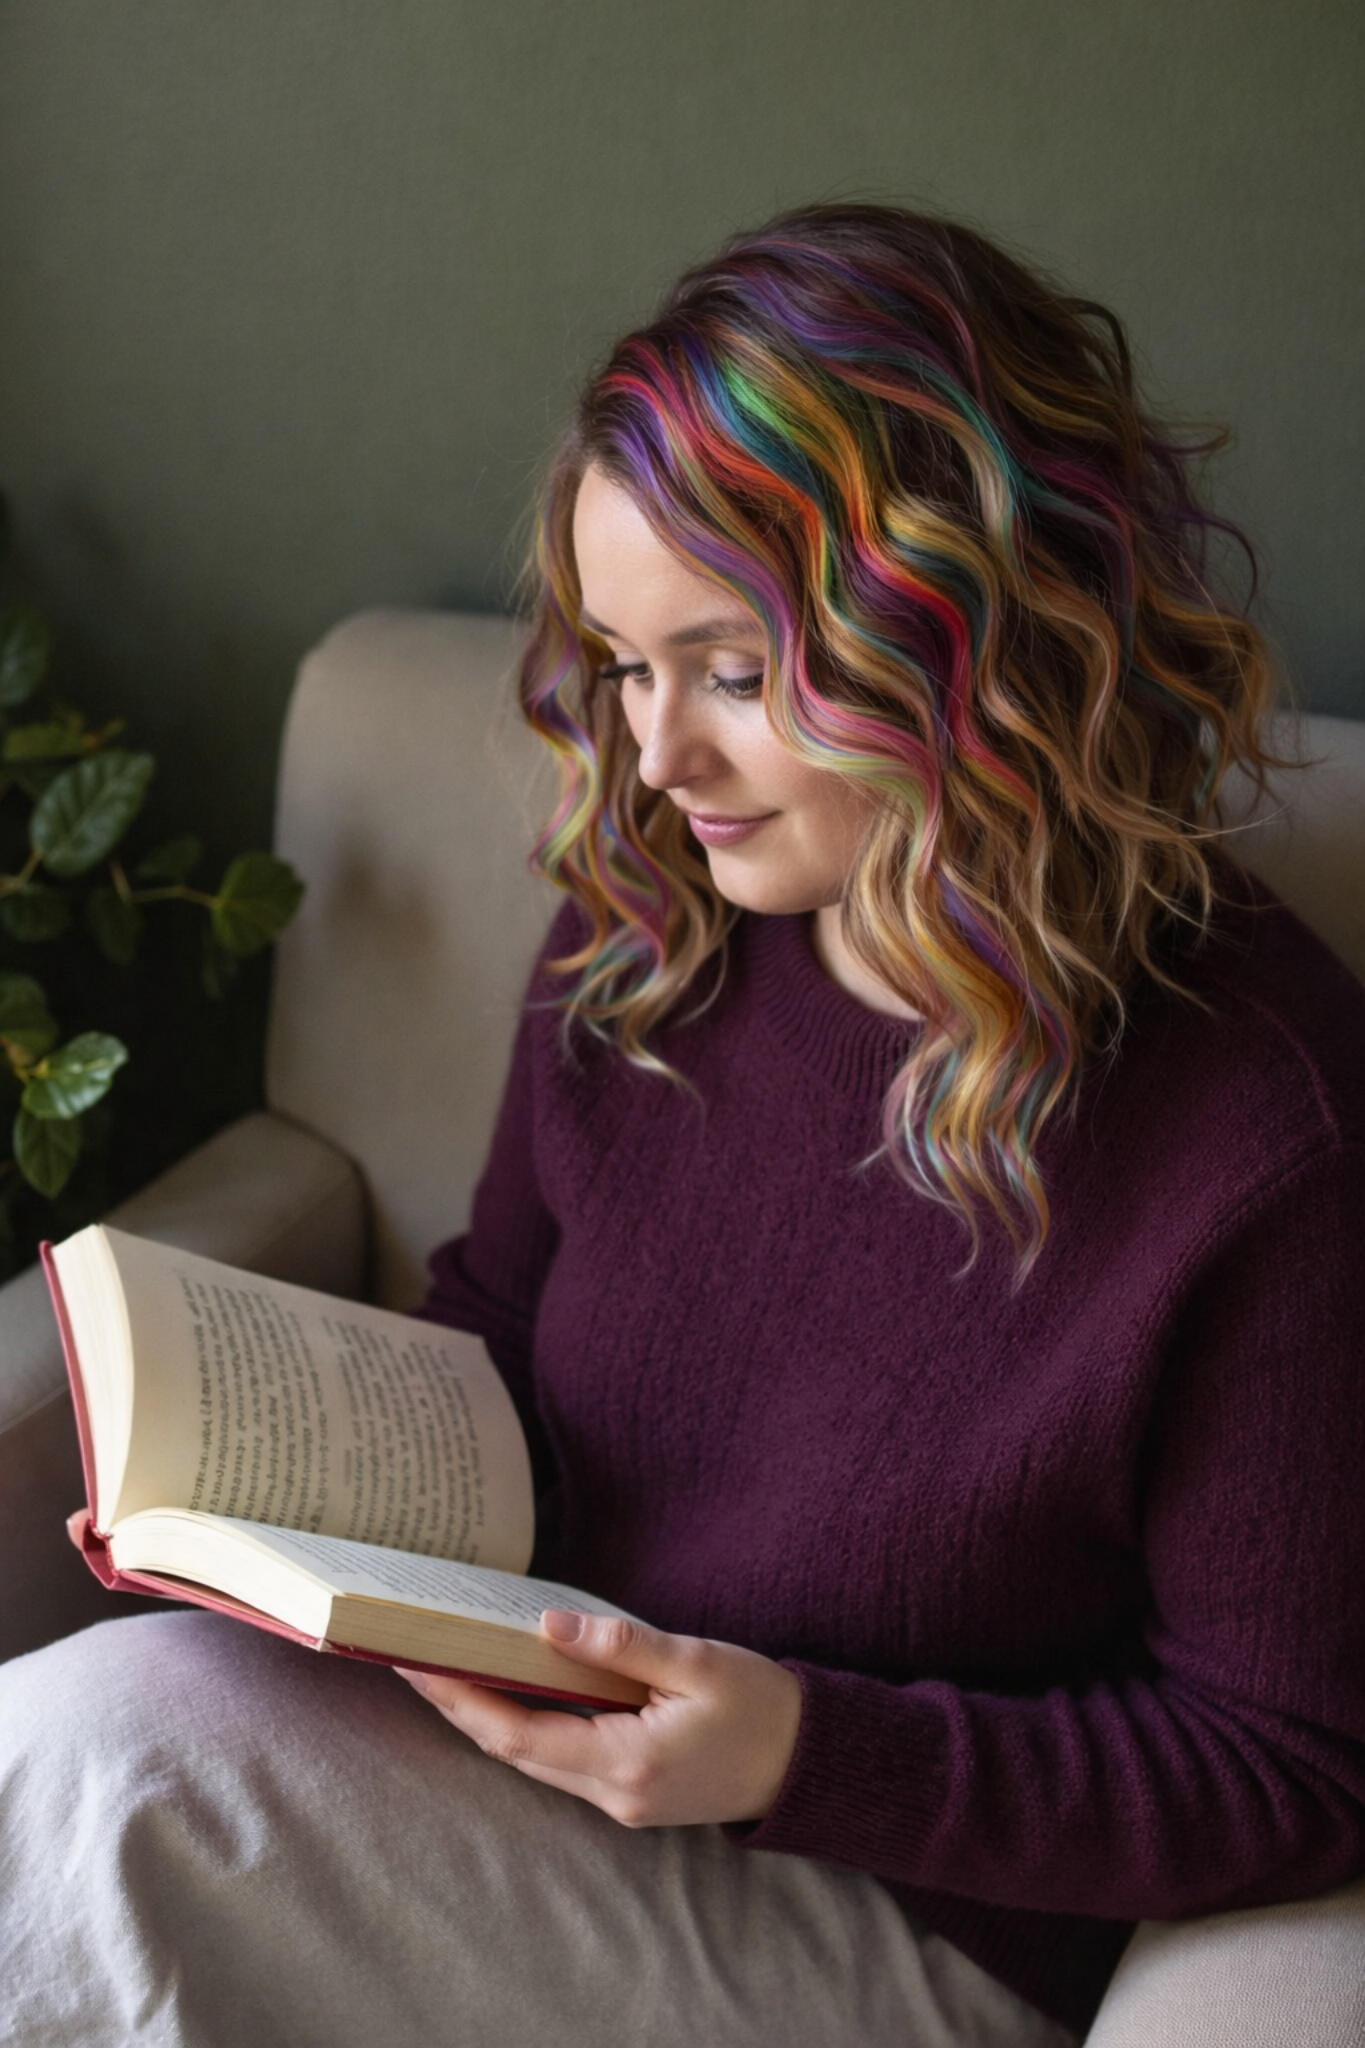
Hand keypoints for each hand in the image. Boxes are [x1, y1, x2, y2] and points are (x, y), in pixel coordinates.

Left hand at [394, 1610, 802, 1827]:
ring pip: (531, 1760)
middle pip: (512, 1751)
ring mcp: (620, 1802)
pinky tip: (507, 1692)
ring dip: (485, 1718)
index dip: (461, 1700)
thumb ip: (622, 1645)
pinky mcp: (629, 1795)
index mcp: (627, 1762)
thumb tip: (548, 1625)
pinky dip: (523, 1727)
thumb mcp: (697, 1661)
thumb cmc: (760, 1705)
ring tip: (443, 1669)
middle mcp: (614, 1794)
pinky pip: (558, 1760)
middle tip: (409, 1657)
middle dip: (458, 1706)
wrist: (808, 1763)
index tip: (418, 1663)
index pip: (518, 1733)